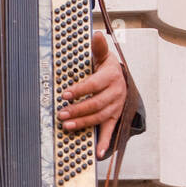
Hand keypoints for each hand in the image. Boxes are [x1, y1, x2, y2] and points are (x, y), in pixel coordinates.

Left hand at [57, 31, 126, 158]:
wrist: (124, 80)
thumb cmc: (107, 68)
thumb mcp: (104, 56)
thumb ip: (99, 47)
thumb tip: (96, 33)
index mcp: (111, 77)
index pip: (94, 85)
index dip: (80, 90)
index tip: (65, 94)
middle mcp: (116, 93)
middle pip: (95, 103)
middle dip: (78, 109)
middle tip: (61, 114)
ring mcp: (116, 107)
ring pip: (99, 117)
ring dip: (84, 123)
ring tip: (68, 126)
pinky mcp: (115, 117)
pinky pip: (111, 131)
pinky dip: (105, 143)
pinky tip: (98, 153)